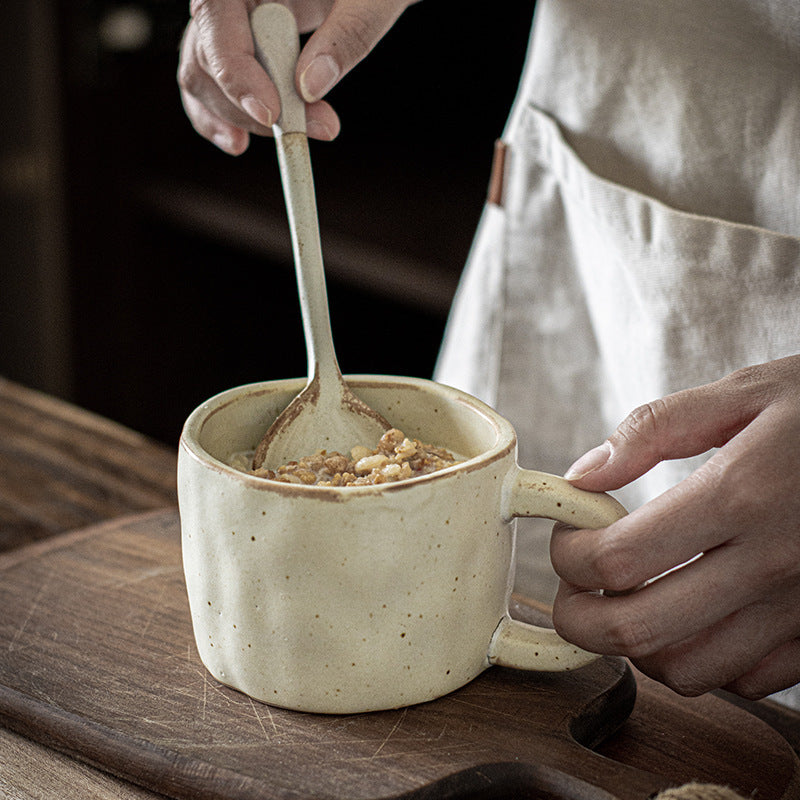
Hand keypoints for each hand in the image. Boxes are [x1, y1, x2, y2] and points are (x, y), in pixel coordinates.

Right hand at [178, 0, 412, 153]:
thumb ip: (349, 32)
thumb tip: (310, 88)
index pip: (214, 13)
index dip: (235, 68)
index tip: (271, 113)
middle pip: (207, 53)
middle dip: (251, 104)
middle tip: (313, 128)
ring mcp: (232, 18)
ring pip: (205, 73)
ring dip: (243, 117)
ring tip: (298, 136)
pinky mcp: (243, 41)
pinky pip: (214, 80)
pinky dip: (223, 115)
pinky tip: (239, 143)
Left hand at [550, 355, 799, 699]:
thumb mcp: (746, 393)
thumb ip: (655, 429)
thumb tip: (584, 475)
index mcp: (742, 495)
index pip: (619, 558)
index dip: (570, 555)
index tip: (571, 535)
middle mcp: (773, 564)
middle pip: (638, 630)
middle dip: (580, 617)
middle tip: (573, 587)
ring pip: (686, 670)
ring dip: (636, 643)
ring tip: (628, 600)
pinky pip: (744, 678)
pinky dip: (699, 657)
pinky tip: (693, 613)